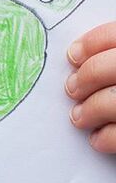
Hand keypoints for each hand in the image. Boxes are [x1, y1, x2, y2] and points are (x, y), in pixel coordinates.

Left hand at [65, 22, 115, 151]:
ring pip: (110, 103)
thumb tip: (84, 56)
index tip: (74, 56)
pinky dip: (104, 138)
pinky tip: (99, 137)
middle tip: (73, 88)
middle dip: (84, 79)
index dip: (91, 44)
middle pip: (107, 68)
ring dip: (88, 111)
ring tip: (80, 116)